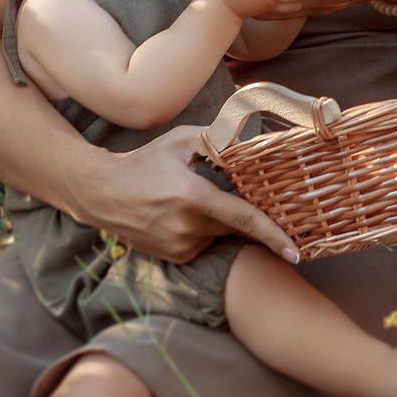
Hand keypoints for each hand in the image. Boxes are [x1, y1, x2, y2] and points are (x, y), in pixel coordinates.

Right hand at [73, 128, 298, 263]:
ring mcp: (180, 246)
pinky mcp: (175, 257)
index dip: (273, 235)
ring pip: (219, 235)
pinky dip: (204, 230)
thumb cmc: (144, 162)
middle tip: (238, 197)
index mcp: (193, 198)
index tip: (295, 251)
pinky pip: (204, 244)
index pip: (243, 219)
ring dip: (219, 220)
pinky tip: (182, 215)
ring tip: (191, 200)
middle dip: (245, 216)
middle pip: (235, 226)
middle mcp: (187, 227)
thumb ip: (217, 139)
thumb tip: (251, 138)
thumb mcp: (180, 141)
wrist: (101, 193)